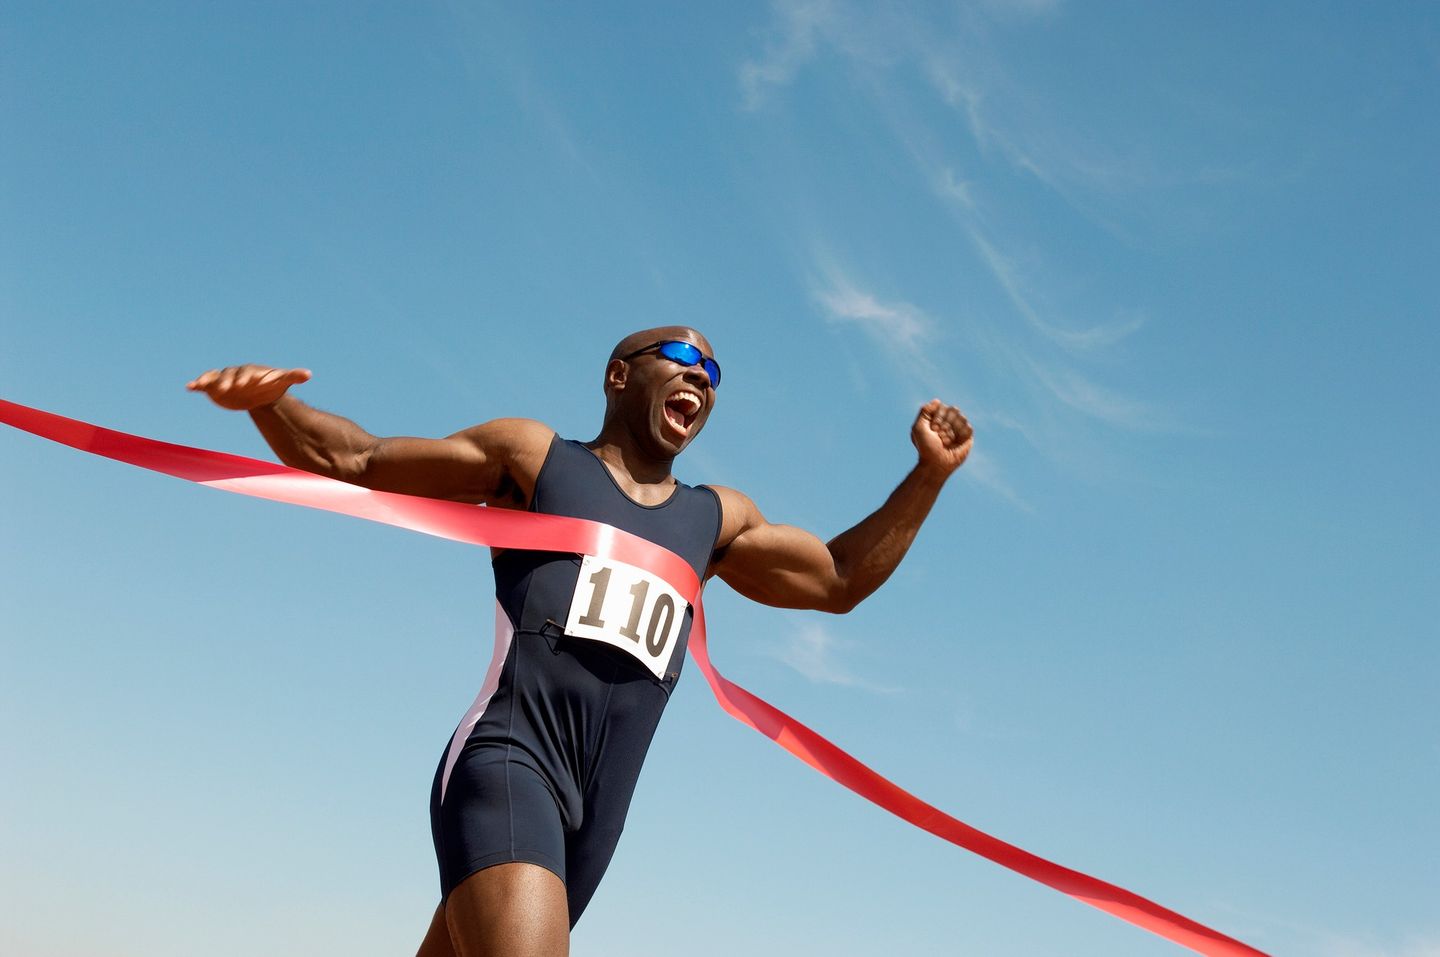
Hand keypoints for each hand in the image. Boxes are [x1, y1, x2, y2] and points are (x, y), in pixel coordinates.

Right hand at [186, 364, 311, 410]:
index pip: (247, 373)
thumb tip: (309, 374)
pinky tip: (189, 387)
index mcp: (251, 372)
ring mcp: (224, 379)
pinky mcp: (215, 387)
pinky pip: (205, 383)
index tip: (244, 385)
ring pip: (214, 378)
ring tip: (199, 385)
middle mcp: (235, 374)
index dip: (245, 378)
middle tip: (225, 390)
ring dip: (208, 381)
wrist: (259, 394)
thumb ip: (293, 376)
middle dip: (226, 381)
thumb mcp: (282, 381)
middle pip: (229, 375)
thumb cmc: (271, 385)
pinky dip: (197, 384)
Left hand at [911, 399, 972, 475]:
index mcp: (937, 418)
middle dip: (945, 424)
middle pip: (953, 410)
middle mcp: (948, 422)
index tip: (932, 429)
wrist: (935, 464)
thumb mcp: (918, 428)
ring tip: (945, 441)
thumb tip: (937, 401)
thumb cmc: (925, 448)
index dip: (938, 417)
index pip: (942, 406)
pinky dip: (960, 434)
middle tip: (939, 436)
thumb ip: (925, 411)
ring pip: (961, 417)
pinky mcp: (967, 437)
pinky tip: (955, 442)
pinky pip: (968, 427)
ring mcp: (958, 429)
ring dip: (951, 430)